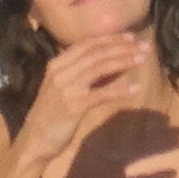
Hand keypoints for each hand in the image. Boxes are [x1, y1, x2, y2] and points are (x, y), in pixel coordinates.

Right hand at [18, 32, 150, 164]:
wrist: (34, 140)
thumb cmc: (52, 115)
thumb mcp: (66, 89)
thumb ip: (87, 76)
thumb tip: (115, 63)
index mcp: (56, 64)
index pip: (86, 44)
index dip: (110, 39)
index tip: (130, 36)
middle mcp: (60, 72)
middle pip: (96, 53)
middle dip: (122, 47)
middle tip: (144, 46)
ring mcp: (66, 89)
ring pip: (99, 68)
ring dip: (124, 62)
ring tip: (143, 59)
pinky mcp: (74, 106)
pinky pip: (102, 94)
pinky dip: (120, 90)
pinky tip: (136, 89)